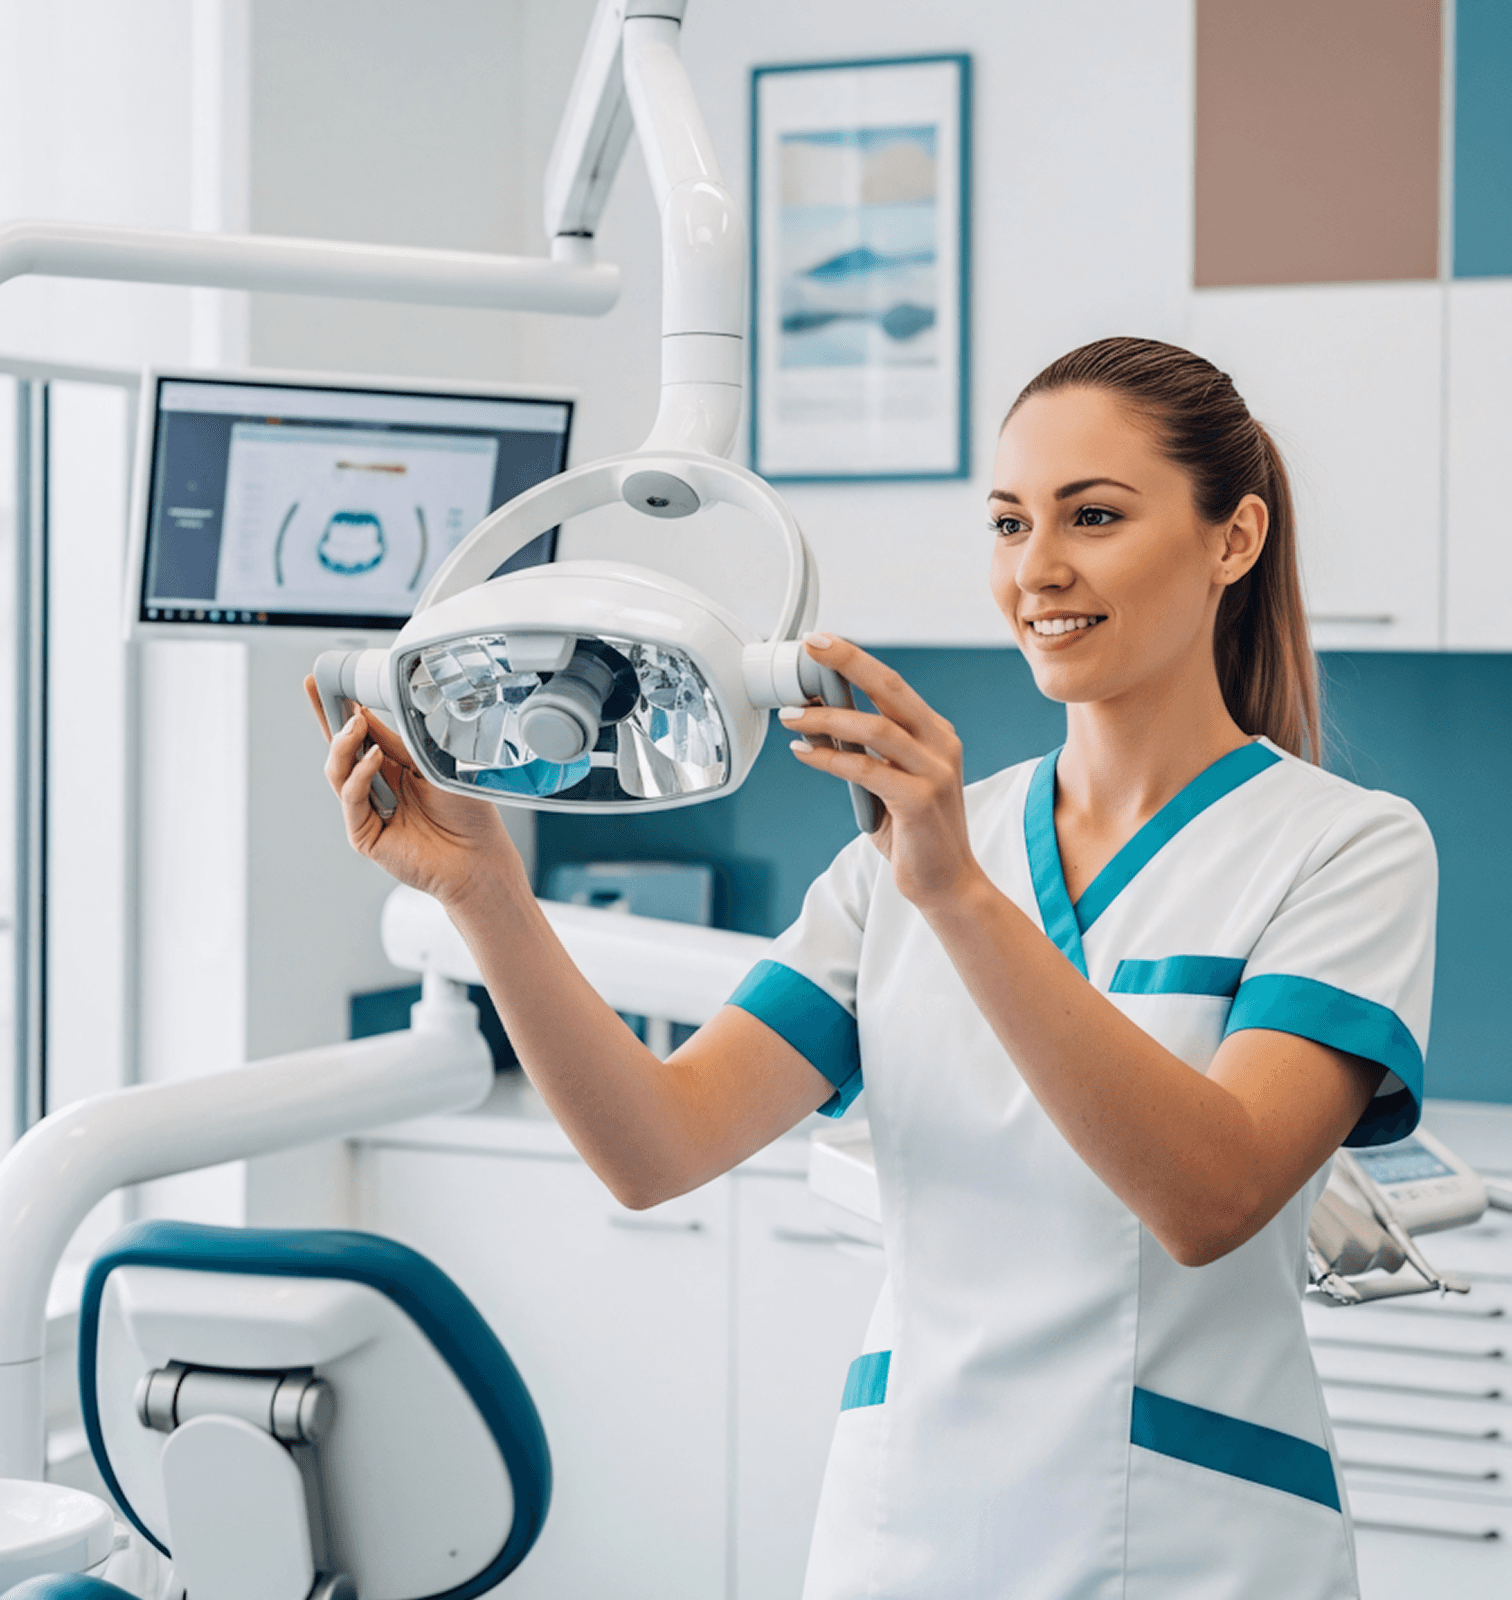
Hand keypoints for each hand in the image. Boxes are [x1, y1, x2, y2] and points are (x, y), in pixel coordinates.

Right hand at [304, 674, 517, 907]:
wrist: (480, 856)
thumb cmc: (467, 814)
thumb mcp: (432, 765)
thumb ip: (400, 743)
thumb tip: (368, 712)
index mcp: (393, 768)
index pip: (360, 735)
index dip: (340, 709)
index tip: (326, 680)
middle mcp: (376, 788)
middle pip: (339, 749)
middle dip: (325, 716)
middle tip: (320, 688)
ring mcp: (367, 812)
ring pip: (337, 772)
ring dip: (344, 744)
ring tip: (356, 723)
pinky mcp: (364, 836)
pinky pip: (352, 799)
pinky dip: (359, 775)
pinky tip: (374, 759)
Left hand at [779, 637, 984, 911]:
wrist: (948, 884)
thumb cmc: (916, 834)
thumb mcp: (891, 783)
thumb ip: (867, 754)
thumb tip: (818, 722)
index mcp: (936, 735)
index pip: (894, 686)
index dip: (857, 660)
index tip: (823, 643)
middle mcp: (941, 745)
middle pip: (890, 689)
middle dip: (847, 663)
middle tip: (810, 649)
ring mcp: (934, 771)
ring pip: (875, 728)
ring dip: (826, 718)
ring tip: (791, 716)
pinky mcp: (919, 800)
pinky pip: (865, 769)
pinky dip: (829, 758)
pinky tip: (804, 753)